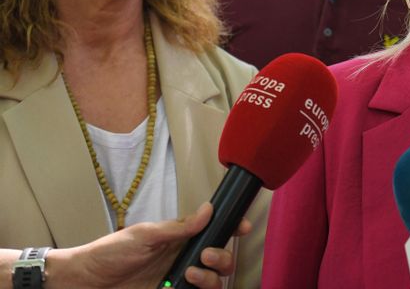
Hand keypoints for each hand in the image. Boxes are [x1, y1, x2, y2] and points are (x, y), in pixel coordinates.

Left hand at [52, 202, 251, 288]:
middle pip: (221, 259)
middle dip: (222, 257)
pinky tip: (183, 288)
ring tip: (190, 276)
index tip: (242, 227)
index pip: (213, 231)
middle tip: (206, 257)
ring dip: (211, 278)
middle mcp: (183, 259)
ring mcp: (178, 281)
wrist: (84, 283)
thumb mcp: (144, 235)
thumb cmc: (109, 253)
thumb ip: (178, 227)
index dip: (231, 228)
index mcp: (179, 239)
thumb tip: (208, 210)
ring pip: (214, 282)